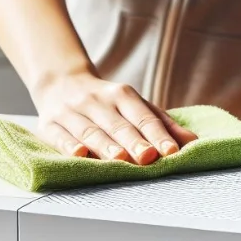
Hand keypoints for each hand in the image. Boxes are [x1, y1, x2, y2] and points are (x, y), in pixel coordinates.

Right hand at [32, 72, 197, 163]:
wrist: (59, 82)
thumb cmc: (104, 101)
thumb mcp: (133, 104)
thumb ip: (161, 123)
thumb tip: (192, 142)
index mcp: (120, 94)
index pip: (142, 115)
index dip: (156, 134)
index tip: (170, 152)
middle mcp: (96, 101)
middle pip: (117, 125)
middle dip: (133, 142)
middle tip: (147, 157)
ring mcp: (71, 112)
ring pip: (90, 131)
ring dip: (105, 146)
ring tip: (119, 159)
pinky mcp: (49, 124)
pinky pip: (60, 136)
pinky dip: (68, 145)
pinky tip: (79, 154)